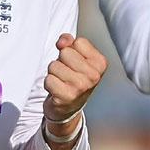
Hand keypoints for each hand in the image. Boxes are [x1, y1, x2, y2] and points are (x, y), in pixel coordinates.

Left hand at [42, 34, 106, 149]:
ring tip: (62, 82)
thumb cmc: (73, 78)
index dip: (71, 49)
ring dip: (54, 73)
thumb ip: (69, 42)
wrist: (69, 107)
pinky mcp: (67, 97)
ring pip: (54, 65)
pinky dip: (49, 84)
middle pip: (65, 52)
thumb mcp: (76, 56)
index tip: (75, 62)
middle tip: (67, 73)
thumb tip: (62, 42)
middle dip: (61, 61)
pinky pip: (49, 79)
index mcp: (100, 63)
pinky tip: (57, 90)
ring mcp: (81, 87)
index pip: (78, 42)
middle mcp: (94, 75)